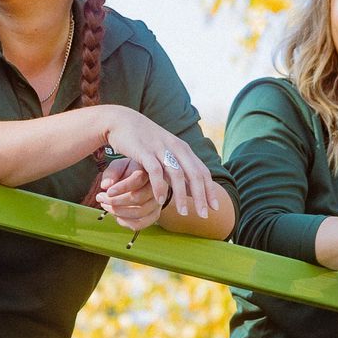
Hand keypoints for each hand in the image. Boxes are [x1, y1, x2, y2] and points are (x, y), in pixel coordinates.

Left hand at [94, 157, 162, 230]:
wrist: (143, 180)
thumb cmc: (129, 172)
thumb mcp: (119, 166)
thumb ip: (112, 172)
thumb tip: (105, 186)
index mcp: (149, 171)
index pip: (138, 179)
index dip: (121, 187)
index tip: (107, 191)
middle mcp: (156, 187)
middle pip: (138, 198)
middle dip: (115, 201)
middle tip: (100, 198)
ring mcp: (157, 202)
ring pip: (139, 212)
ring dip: (118, 212)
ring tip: (105, 206)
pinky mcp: (154, 214)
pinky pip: (141, 224)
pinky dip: (126, 222)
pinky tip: (116, 216)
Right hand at [100, 108, 222, 221]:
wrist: (122, 121)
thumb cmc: (145, 142)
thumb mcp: (167, 153)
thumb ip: (179, 169)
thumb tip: (194, 191)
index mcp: (183, 149)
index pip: (202, 172)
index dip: (210, 190)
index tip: (215, 208)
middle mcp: (176, 147)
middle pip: (194, 174)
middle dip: (201, 196)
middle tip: (204, 215)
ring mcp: (160, 149)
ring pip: (177, 174)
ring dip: (181, 196)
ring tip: (184, 213)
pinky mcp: (144, 151)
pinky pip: (155, 171)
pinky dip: (159, 187)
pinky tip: (160, 201)